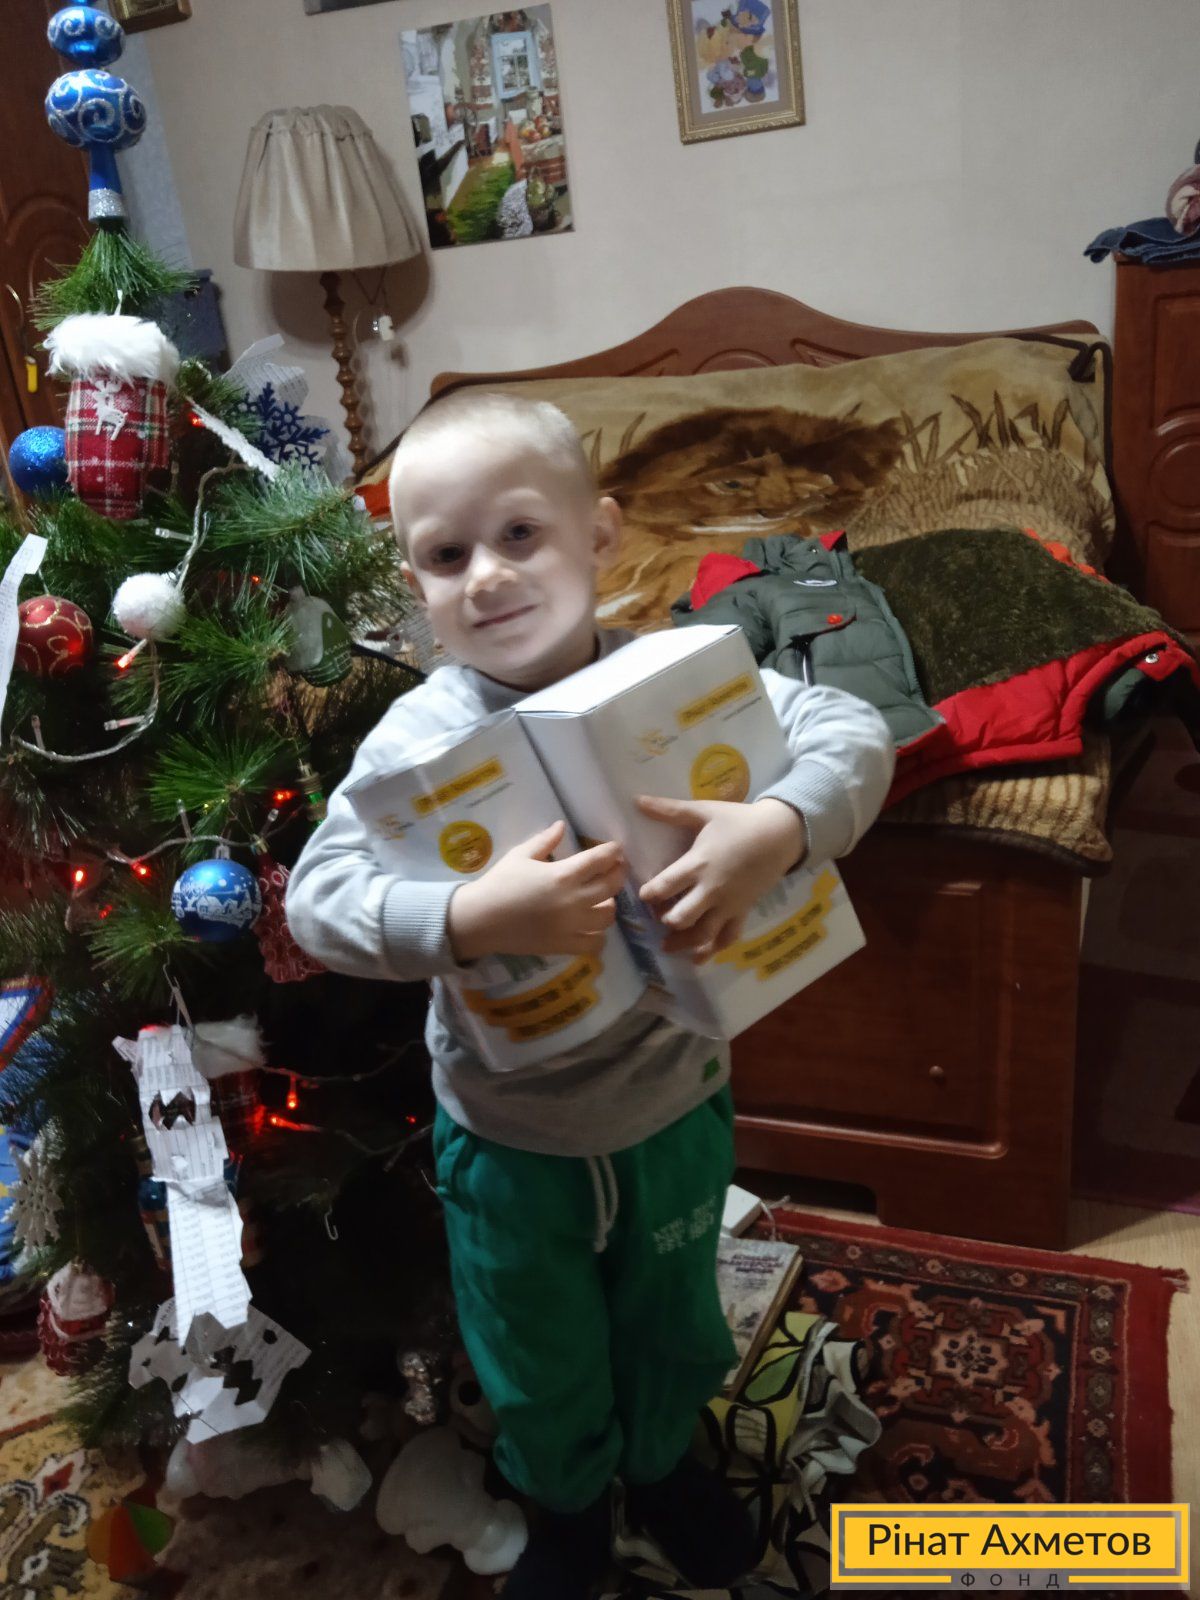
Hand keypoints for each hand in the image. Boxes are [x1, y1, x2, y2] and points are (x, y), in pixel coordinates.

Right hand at [447, 821, 625, 962]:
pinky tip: (592, 926)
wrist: (480, 920)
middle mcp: (573, 901)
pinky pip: (595, 943)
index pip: (600, 860)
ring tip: (603, 898)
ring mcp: (571, 926)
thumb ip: (545, 841)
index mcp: (563, 875)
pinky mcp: (565, 946)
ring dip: (610, 904)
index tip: (615, 849)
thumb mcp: (520, 855)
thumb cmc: (499, 883)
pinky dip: (599, 935)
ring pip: (608, 916)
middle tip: (616, 869)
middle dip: (618, 873)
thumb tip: (561, 825)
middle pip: (612, 886)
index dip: (613, 852)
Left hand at [636, 795, 806, 963]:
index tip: (642, 895)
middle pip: (682, 917)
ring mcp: (728, 904)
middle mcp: (711, 889)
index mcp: (698, 864)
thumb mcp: (703, 812)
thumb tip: (637, 800)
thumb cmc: (739, 821)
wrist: (780, 834)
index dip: (648, 894)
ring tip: (667, 946)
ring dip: (683, 943)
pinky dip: (713, 950)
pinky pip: (728, 937)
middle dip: (666, 921)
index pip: (664, 886)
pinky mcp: (743, 911)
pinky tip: (698, 957)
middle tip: (657, 917)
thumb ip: (670, 810)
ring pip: (703, 934)